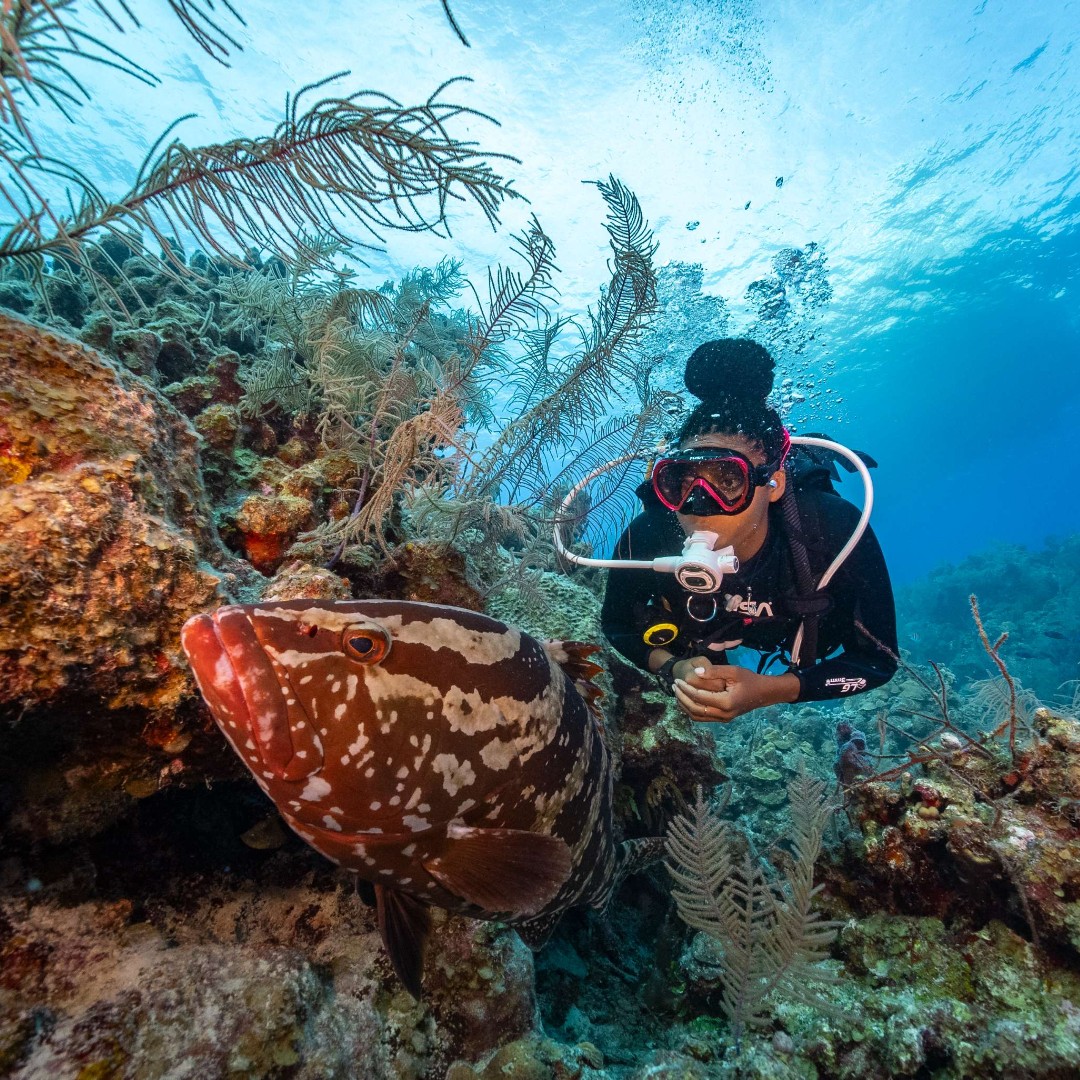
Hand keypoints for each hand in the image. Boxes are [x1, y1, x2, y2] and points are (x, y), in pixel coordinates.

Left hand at [673, 663, 798, 722]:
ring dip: (685, 706)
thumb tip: (695, 672)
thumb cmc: (749, 679)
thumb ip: (714, 671)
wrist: (764, 693)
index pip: (699, 697)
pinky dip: (692, 710)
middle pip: (695, 709)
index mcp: (726, 702)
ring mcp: (723, 719)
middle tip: (674, 686)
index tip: (677, 680)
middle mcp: (724, 714)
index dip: (686, 689)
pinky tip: (686, 700)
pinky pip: (703, 718)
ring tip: (677, 693)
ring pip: (697, 716)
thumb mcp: (733, 671)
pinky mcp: (723, 719)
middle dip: (682, 698)